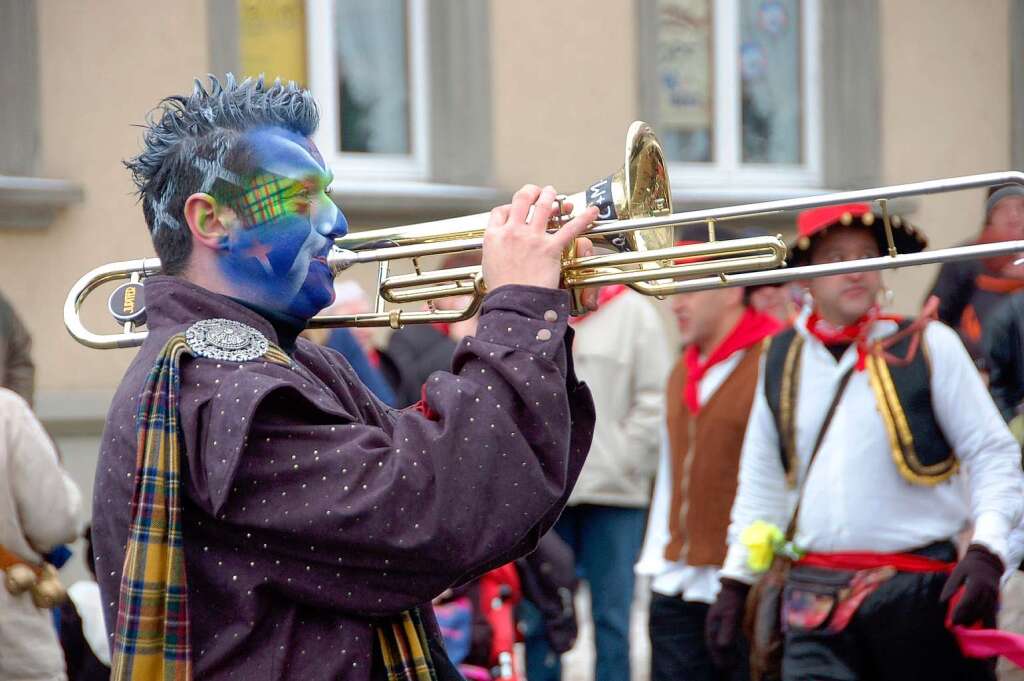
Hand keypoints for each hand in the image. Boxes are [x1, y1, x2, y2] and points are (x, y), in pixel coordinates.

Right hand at [482, 184, 598, 292]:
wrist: (514, 303)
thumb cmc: (502, 290)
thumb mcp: (489, 265)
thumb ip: (495, 250)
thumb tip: (501, 246)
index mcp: (494, 236)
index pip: (499, 211)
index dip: (509, 206)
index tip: (515, 209)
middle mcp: (512, 232)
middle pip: (522, 199)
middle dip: (532, 191)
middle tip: (538, 192)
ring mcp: (532, 238)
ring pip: (544, 206)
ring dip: (551, 196)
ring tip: (555, 194)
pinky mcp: (550, 248)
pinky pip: (570, 228)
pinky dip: (584, 218)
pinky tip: (592, 211)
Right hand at [706, 578, 750, 669]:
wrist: (737, 583)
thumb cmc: (733, 599)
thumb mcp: (731, 615)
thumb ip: (726, 630)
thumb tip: (722, 647)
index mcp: (712, 624)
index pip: (713, 645)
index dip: (719, 658)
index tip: (726, 668)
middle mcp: (713, 624)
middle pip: (715, 645)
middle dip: (721, 658)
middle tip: (730, 669)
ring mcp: (719, 621)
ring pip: (719, 641)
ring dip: (724, 653)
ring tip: (732, 663)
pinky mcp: (726, 619)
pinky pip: (724, 636)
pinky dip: (728, 645)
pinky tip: (734, 649)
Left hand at [940, 544, 1003, 626]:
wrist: (988, 560)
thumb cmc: (968, 566)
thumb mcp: (957, 572)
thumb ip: (950, 586)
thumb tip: (942, 601)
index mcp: (977, 582)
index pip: (968, 600)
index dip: (960, 611)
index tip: (952, 620)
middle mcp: (988, 590)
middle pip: (977, 608)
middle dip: (966, 618)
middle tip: (955, 624)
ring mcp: (995, 595)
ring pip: (986, 612)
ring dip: (975, 621)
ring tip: (964, 626)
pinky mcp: (997, 599)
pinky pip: (993, 613)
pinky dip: (988, 622)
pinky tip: (982, 629)